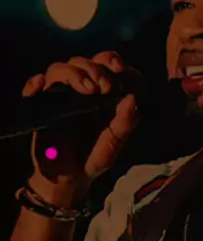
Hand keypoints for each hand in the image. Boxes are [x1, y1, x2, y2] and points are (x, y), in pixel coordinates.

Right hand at [22, 51, 140, 201]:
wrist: (70, 178)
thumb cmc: (93, 156)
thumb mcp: (114, 143)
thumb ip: (125, 123)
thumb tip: (132, 99)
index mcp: (102, 93)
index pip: (107, 65)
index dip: (114, 62)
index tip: (122, 70)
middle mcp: (80, 89)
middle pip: (84, 62)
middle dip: (97, 67)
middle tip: (106, 86)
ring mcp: (59, 96)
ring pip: (60, 69)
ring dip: (75, 73)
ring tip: (89, 89)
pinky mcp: (40, 107)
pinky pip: (32, 89)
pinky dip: (34, 83)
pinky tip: (40, 84)